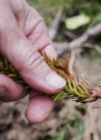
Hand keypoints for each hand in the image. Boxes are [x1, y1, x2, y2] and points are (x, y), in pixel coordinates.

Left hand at [0, 0, 65, 122]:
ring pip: (4, 87)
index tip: (35, 115)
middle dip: (12, 88)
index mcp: (31, 35)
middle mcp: (16, 50)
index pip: (49, 70)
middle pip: (25, 84)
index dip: (46, 95)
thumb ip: (27, 56)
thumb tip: (57, 86)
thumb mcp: (4, 24)